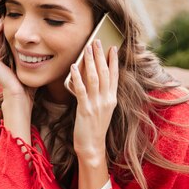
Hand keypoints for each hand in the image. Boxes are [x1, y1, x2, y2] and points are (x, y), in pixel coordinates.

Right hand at [0, 19, 33, 142]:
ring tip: (5, 15)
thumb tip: (54, 52)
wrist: (21, 102)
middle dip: (6, 26)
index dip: (14, 32)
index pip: (9, 43)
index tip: (22, 21)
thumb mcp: (36, 70)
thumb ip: (40, 62)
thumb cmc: (30, 90)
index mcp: (10, 62)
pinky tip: (1, 24)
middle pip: (1, 39)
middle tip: (12, 14)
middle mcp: (1, 61)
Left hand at [71, 39, 118, 158]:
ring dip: (90, 62)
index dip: (114, 61)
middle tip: (97, 41)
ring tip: (87, 48)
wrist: (92, 147)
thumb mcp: (102, 110)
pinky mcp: (85, 110)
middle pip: (104, 73)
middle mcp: (107, 100)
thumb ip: (100, 95)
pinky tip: (73, 67)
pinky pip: (81, 90)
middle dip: (101, 55)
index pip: (114, 76)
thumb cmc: (94, 129)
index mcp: (112, 99)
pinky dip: (77, 77)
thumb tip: (92, 79)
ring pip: (94, 78)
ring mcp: (97, 105)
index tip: (113, 47)